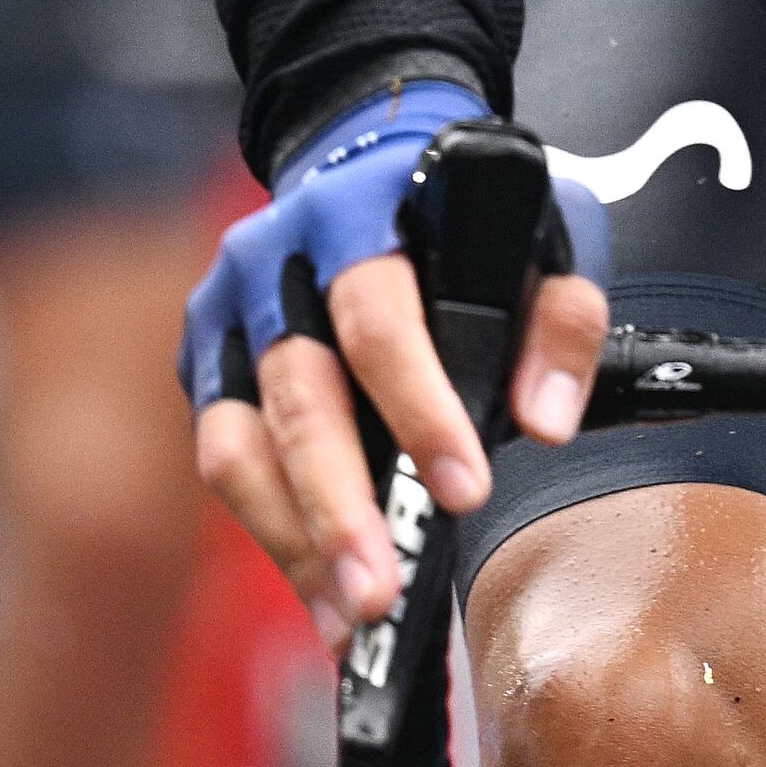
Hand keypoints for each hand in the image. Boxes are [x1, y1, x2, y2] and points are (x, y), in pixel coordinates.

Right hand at [179, 85, 609, 640]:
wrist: (366, 149)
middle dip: (340, 505)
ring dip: (297, 539)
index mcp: (361, 214)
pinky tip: (322, 592)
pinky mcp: (204, 361)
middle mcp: (274, 262)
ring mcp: (227, 314)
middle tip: (385, 592)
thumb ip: (560, 317)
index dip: (418, 406)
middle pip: (296, 396)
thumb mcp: (543, 227)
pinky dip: (276, 532)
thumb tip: (545, 421)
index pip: (378, 316)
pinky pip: (225, 459)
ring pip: (241, 443)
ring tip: (354, 617)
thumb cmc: (465, 208)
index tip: (465, 488)